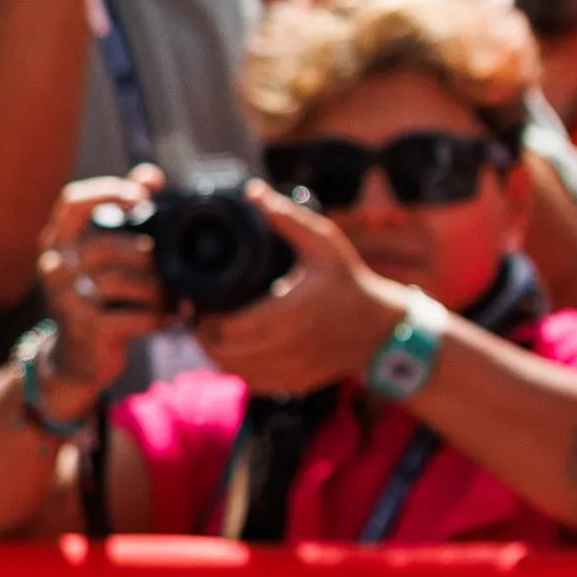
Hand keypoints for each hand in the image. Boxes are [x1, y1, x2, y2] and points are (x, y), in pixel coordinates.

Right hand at [38, 172, 164, 400]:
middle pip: (109, 245)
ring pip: (122, 281)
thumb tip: (150, 176)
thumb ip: (123, 213)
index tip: (142, 198)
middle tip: (170, 268)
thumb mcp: (103, 255)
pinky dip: (157, 318)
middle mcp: (55, 266)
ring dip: (156, 288)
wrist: (75, 359)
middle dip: (147, 256)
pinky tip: (171, 319)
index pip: (73, 202)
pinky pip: (132, 317)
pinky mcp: (85, 329)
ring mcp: (66, 299)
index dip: (108, 192)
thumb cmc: (97, 297)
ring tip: (173, 296)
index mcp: (57, 241)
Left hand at [190, 188, 402, 400]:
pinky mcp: (294, 385)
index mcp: (288, 313)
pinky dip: (236, 369)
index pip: (226, 328)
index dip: (203, 318)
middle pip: (223, 352)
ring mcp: (291, 370)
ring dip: (216, 353)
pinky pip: (252, 383)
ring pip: (233, 371)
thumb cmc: (348, 281)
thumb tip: (254, 191)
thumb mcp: (323, 244)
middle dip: (203, 335)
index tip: (197, 302)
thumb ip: (288, 218)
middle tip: (198, 316)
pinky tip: (233, 351)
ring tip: (211, 332)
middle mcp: (288, 346)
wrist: (380, 329)